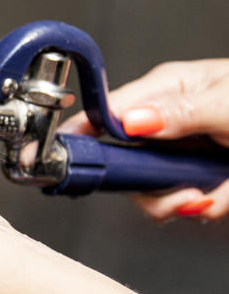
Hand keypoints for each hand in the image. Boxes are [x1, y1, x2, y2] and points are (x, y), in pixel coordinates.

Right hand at [59, 59, 228, 220]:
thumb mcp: (226, 104)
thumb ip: (178, 114)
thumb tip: (129, 121)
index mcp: (166, 91)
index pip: (106, 114)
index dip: (86, 139)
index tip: (78, 163)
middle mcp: (166, 122)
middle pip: (123, 164)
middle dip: (151, 189)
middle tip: (183, 195)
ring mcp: (180, 151)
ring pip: (151, 190)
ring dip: (183, 201)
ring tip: (213, 195)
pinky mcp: (197, 173)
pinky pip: (184, 200)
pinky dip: (207, 203)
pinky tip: (223, 193)